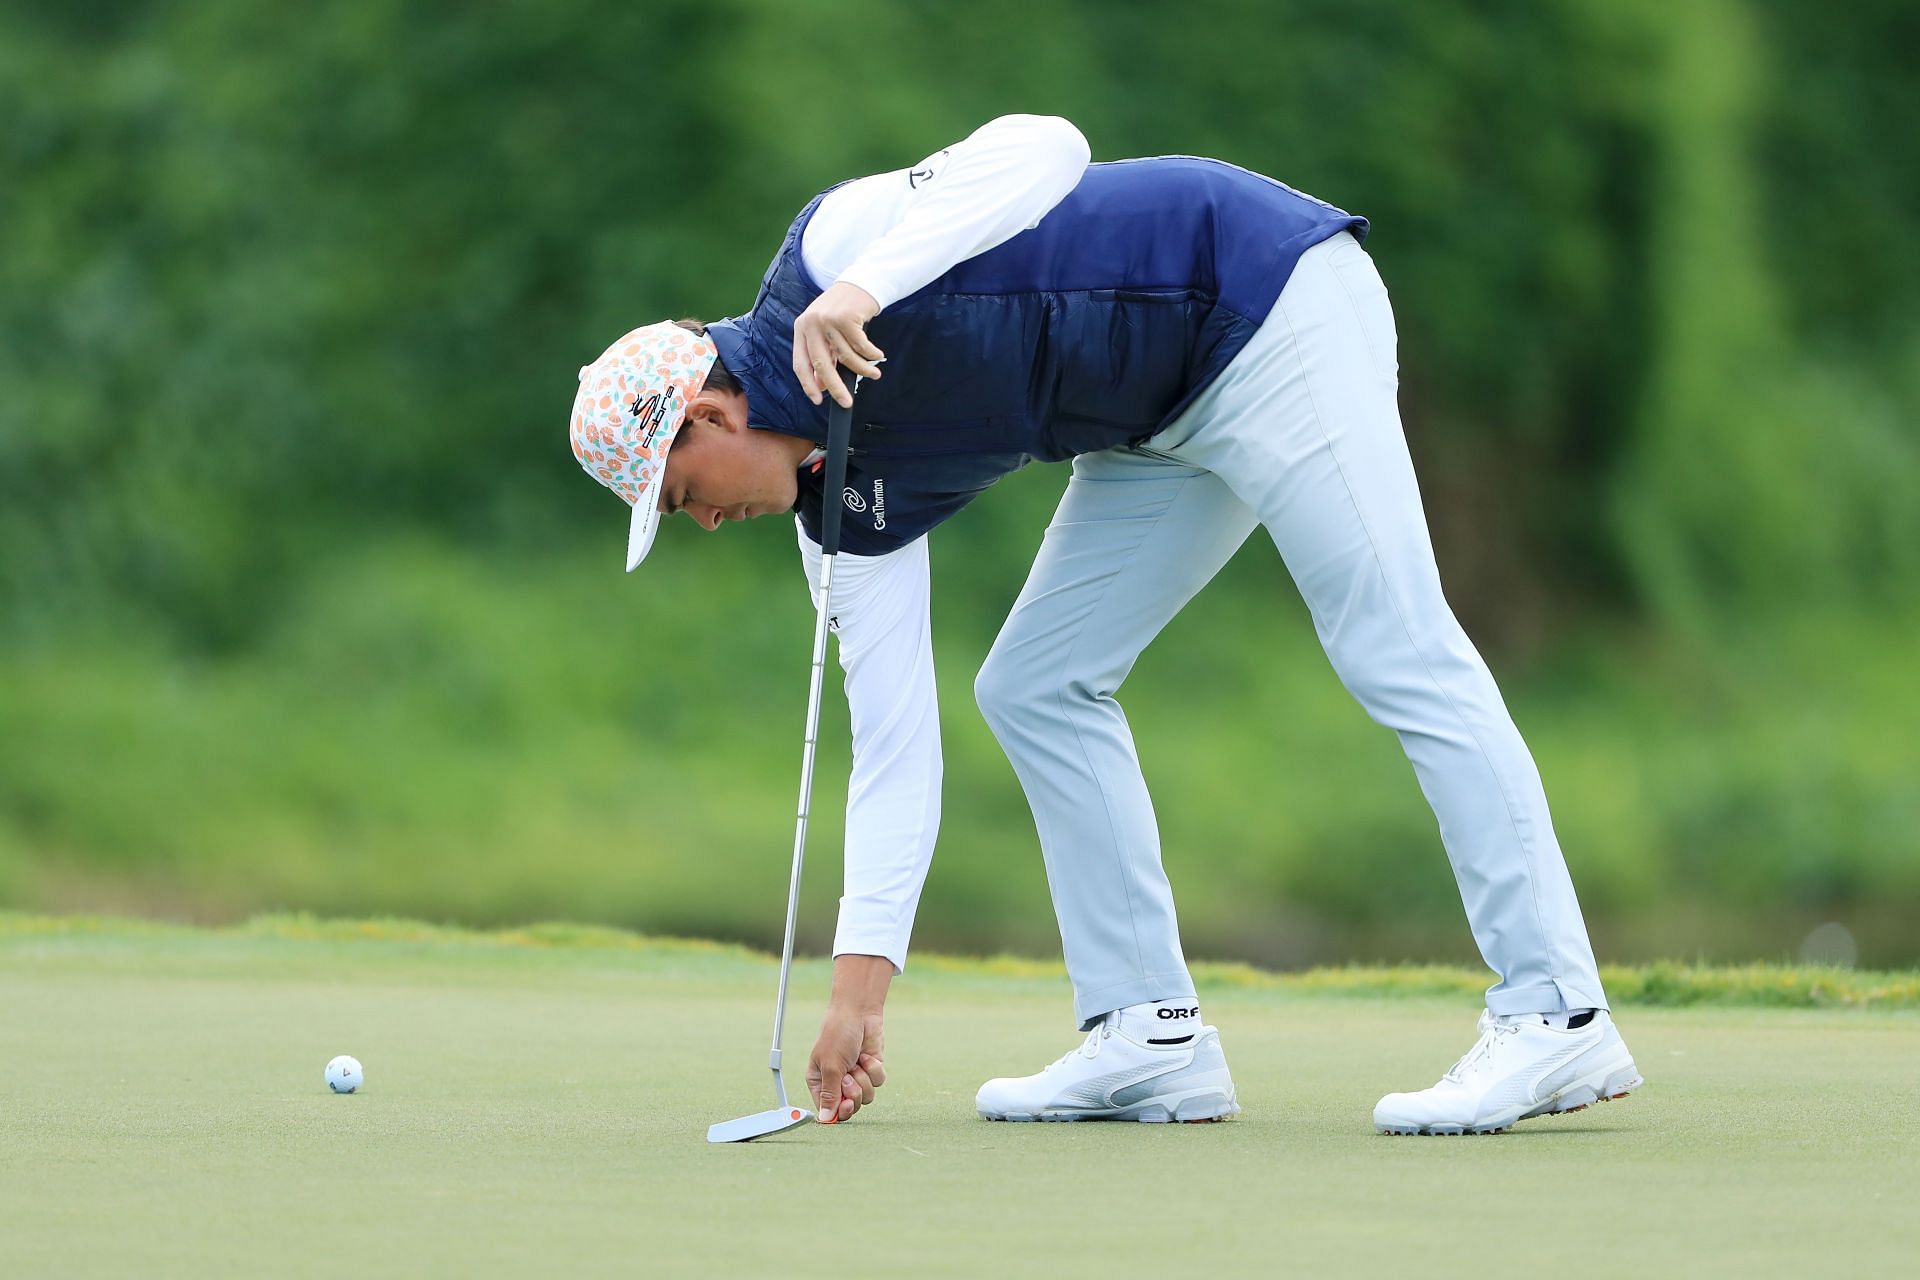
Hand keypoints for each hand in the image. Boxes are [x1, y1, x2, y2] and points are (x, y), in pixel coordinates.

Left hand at [792, 281, 883, 407]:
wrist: (859, 283)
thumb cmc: (842, 312)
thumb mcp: (826, 332)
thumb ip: (823, 355)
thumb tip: (822, 384)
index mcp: (801, 329)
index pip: (800, 363)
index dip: (808, 384)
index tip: (818, 400)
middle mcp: (811, 324)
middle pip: (822, 364)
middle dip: (835, 387)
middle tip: (847, 402)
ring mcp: (828, 320)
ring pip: (846, 356)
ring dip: (863, 369)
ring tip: (874, 374)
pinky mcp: (847, 317)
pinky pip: (861, 346)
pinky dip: (871, 355)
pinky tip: (878, 355)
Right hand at [805, 953, 892, 1122]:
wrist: (859, 1011)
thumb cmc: (838, 1034)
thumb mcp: (831, 1065)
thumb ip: (829, 1094)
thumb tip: (824, 1119)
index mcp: (820, 1082)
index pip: (828, 1110)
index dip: (839, 1112)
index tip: (846, 1105)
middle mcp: (837, 1082)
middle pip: (850, 1107)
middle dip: (853, 1093)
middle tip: (849, 1077)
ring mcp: (856, 1077)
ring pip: (866, 1097)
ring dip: (864, 1079)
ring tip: (857, 1062)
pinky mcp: (871, 1070)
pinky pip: (878, 1082)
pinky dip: (874, 1069)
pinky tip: (866, 1056)